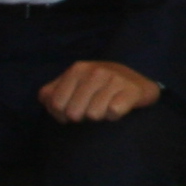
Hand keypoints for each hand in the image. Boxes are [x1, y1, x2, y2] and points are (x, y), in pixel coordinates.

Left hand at [38, 59, 161, 122]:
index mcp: (77, 69)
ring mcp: (114, 79)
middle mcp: (95, 71)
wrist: (138, 83)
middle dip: (81, 117)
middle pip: (74, 113)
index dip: (61, 115)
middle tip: (91, 109)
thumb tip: (48, 101)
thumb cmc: (99, 87)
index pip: (56, 104)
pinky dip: (114, 116)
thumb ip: (52, 92)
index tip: (73, 110)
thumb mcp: (74, 83)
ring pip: (93, 115)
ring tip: (105, 107)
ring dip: (99, 117)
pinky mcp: (131, 91)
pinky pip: (113, 113)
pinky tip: (118, 107)